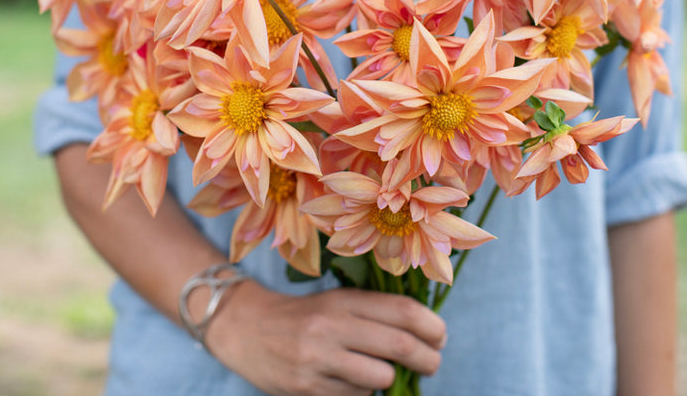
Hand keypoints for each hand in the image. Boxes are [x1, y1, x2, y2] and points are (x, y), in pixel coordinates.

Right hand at [206, 281, 446, 395]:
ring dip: (392, 380)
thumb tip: (423, 336)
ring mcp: (319, 358)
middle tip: (432, 363)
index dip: (431, 325)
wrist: (246, 327)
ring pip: (381, 377)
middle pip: (399, 344)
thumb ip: (373, 314)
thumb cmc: (303, 315)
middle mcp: (333, 324)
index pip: (401, 310)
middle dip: (426, 358)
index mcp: (343, 299)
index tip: (440, 335)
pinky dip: (362, 395)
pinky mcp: (308, 388)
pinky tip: (350, 383)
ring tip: (385, 375)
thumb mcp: (336, 302)